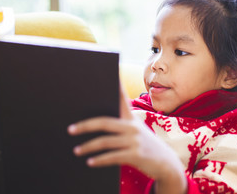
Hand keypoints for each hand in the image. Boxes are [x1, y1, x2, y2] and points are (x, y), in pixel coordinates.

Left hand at [67, 84, 186, 193]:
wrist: (166, 164)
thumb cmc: (146, 146)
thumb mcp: (136, 131)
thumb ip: (121, 125)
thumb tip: (96, 123)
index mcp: (131, 118)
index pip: (122, 98)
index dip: (116, 85)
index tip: (108, 72)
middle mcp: (133, 127)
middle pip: (105, 122)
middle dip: (85, 125)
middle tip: (70, 130)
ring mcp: (135, 141)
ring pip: (105, 142)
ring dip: (88, 147)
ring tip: (76, 151)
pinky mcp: (136, 155)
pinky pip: (112, 157)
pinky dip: (99, 160)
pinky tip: (89, 162)